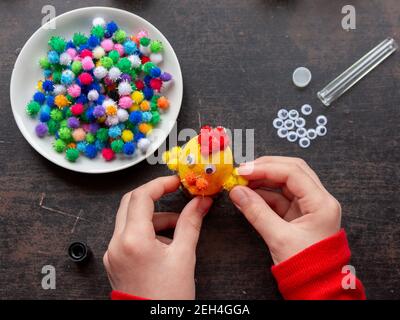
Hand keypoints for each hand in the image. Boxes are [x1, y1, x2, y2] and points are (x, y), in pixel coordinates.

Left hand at [103, 176, 212, 299]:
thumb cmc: (166, 298)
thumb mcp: (184, 256)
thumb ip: (190, 223)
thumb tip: (200, 202)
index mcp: (133, 240)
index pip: (141, 196)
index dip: (160, 184)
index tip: (176, 182)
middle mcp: (117, 244)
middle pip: (131, 203)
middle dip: (154, 196)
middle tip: (174, 193)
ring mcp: (113, 253)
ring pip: (130, 219)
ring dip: (153, 216)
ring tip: (177, 228)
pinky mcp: (115, 260)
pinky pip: (128, 235)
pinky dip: (146, 231)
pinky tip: (164, 242)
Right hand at [230, 157, 340, 264]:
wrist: (317, 288)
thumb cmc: (307, 266)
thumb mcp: (279, 238)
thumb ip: (256, 212)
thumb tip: (237, 192)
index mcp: (321, 203)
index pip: (293, 172)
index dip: (266, 168)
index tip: (243, 170)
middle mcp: (318, 200)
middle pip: (292, 170)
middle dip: (265, 168)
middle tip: (243, 171)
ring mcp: (309, 206)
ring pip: (285, 182)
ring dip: (263, 180)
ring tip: (242, 183)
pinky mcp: (299, 214)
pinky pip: (280, 197)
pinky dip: (263, 194)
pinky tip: (248, 195)